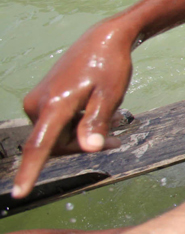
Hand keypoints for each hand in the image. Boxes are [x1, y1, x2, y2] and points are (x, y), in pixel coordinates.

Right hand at [17, 23, 131, 197]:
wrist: (103, 40)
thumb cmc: (110, 66)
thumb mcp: (110, 95)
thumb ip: (96, 123)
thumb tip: (88, 148)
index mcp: (54, 105)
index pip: (39, 146)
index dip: (29, 172)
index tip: (19, 193)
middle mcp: (38, 105)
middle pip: (57, 145)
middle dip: (85, 145)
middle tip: (116, 139)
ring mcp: (36, 102)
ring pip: (59, 136)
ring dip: (83, 136)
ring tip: (113, 123)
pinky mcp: (40, 100)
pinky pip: (57, 125)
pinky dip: (76, 126)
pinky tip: (96, 113)